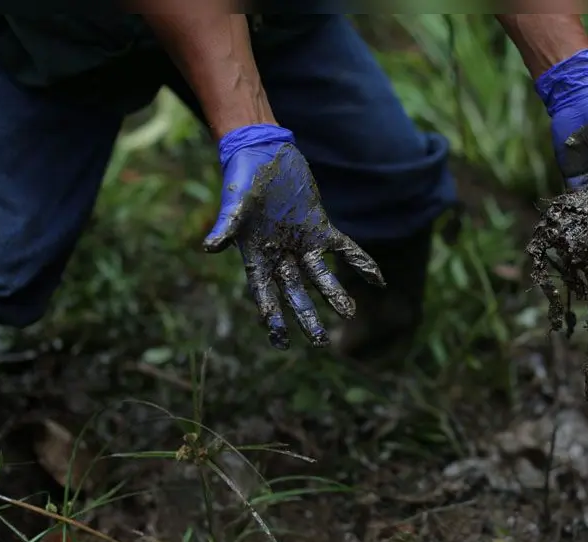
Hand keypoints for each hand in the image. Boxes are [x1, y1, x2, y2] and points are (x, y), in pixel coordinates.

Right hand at [204, 124, 383, 348]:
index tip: (282, 343)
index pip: (265, 293)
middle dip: (306, 316)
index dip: (273, 318)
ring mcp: (302, 242)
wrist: (262, 153)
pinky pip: (343, 249)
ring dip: (334, 294)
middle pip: (295, 292)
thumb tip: (208, 248)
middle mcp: (281, 255)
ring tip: (349, 313)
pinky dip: (360, 263)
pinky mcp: (320, 227)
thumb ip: (226, 226)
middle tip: (320, 342)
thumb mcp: (234, 204)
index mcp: (257, 255)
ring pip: (320, 276)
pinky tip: (378, 281)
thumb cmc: (242, 179)